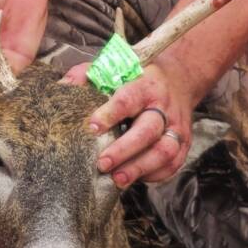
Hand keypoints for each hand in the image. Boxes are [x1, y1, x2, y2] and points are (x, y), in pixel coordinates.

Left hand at [82, 62, 192, 187]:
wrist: (178, 78)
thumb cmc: (137, 78)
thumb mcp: (114, 68)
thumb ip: (88, 75)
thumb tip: (63, 86)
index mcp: (145, 84)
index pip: (129, 99)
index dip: (110, 113)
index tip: (92, 127)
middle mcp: (164, 106)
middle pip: (148, 130)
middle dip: (124, 150)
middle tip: (101, 163)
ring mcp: (176, 126)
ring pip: (164, 151)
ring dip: (140, 167)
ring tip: (117, 179)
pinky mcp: (183, 143)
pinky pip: (173, 164)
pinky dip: (154, 174)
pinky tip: (135, 177)